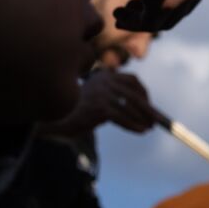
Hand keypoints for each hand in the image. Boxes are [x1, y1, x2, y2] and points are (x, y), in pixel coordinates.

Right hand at [42, 69, 159, 136]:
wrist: (52, 120)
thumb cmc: (73, 113)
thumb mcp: (94, 99)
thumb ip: (112, 98)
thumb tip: (142, 110)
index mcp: (103, 76)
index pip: (132, 80)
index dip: (144, 93)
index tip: (150, 106)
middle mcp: (103, 81)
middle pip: (134, 94)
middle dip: (148, 108)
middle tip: (156, 120)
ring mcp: (101, 93)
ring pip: (130, 106)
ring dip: (143, 118)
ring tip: (148, 128)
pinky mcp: (99, 107)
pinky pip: (123, 117)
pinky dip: (133, 125)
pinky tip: (140, 131)